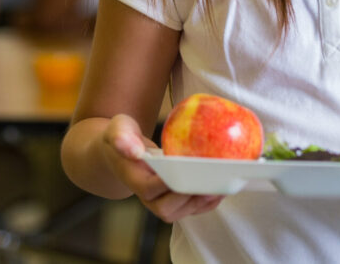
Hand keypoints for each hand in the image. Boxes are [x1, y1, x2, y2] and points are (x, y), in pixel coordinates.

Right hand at [101, 114, 222, 222]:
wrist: (122, 152)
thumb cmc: (122, 136)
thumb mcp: (118, 129)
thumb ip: (121, 136)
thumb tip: (133, 149)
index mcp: (133, 178)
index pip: (150, 189)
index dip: (168, 185)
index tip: (187, 172)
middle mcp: (146, 196)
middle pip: (167, 207)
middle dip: (190, 198)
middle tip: (210, 183)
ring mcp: (159, 200)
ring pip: (182, 211)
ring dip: (202, 202)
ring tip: (221, 186)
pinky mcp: (172, 200)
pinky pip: (191, 207)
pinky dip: (207, 202)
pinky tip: (221, 190)